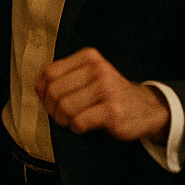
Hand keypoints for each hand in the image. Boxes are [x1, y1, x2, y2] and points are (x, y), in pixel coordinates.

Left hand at [36, 47, 169, 142]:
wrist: (146, 108)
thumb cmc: (110, 94)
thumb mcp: (90, 76)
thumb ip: (65, 76)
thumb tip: (38, 88)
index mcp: (89, 57)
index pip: (50, 72)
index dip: (43, 90)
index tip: (48, 100)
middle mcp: (98, 69)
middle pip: (55, 91)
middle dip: (52, 108)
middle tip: (60, 115)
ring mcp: (107, 89)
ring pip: (65, 107)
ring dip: (64, 120)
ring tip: (72, 120)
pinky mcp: (113, 111)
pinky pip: (79, 122)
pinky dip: (76, 127)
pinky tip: (84, 125)